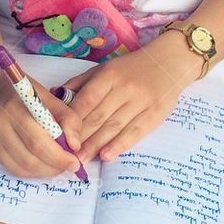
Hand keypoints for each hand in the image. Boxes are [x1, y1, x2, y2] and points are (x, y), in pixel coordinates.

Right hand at [0, 74, 86, 179]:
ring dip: (44, 171)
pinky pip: (13, 168)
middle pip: (30, 159)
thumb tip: (75, 145)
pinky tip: (42, 162)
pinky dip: (32, 170)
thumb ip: (66, 117)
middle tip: (70, 166)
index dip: (58, 157)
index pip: (38, 141)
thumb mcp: (47, 95)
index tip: (75, 162)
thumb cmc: (21, 91)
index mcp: (13, 107)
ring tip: (58, 165)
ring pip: (22, 168)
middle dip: (54, 167)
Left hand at [56, 38, 199, 163]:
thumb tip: (55, 95)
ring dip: (96, 145)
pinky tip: (107, 155)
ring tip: (82, 160)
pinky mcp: (156, 114)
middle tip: (67, 155)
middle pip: (99, 116)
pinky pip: (135, 132)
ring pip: (115, 126)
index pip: (87, 99)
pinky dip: (120, 145)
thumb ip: (81, 83)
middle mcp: (125, 88)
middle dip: (81, 137)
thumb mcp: (104, 68)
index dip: (73, 119)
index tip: (60, 135)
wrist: (169, 62)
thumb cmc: (130, 68)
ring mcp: (142, 101)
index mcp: (109, 74)